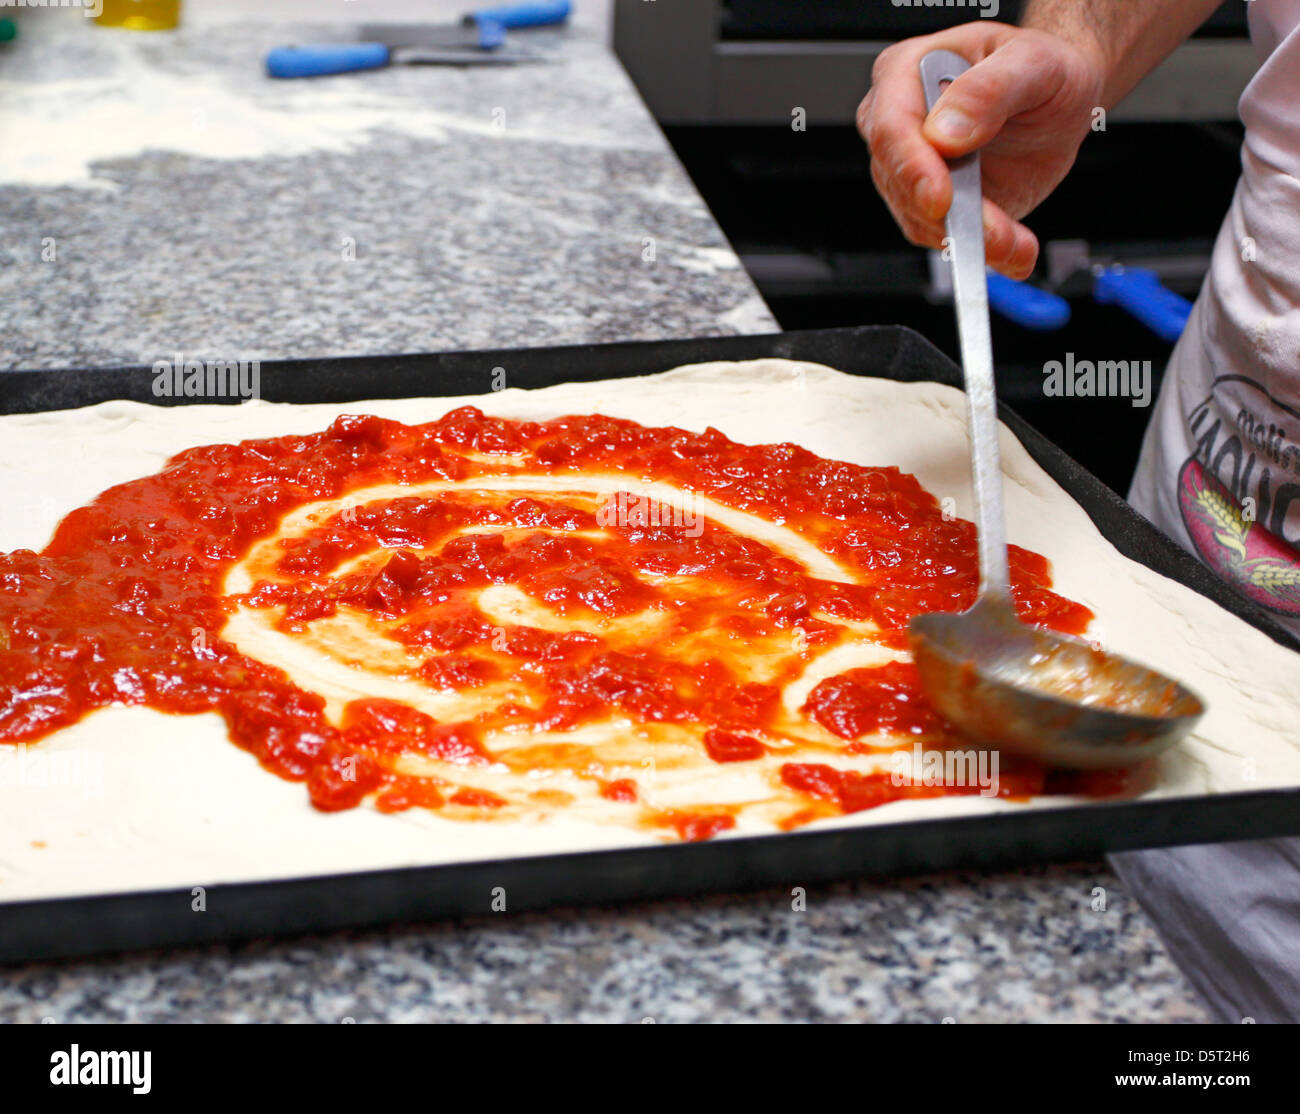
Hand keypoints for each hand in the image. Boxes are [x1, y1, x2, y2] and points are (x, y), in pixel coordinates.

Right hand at [858, 22, 1104, 277]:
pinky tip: (1014, 247)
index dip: (912, 167)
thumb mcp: (1031, 62)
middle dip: (947, 215)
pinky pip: (947, 238)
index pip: (890, 127)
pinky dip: (984, 249)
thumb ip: (987, 90)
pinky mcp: (938, 206)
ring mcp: (914, 170)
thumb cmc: (1039, 69)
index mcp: (904, 74)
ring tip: (1013, 243)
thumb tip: (944, 133)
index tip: (941, 198)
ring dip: (970, 239)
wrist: (1059, 100)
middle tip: (993, 233)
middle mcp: (899, 126)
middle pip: (900, 182)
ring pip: (921, 219)